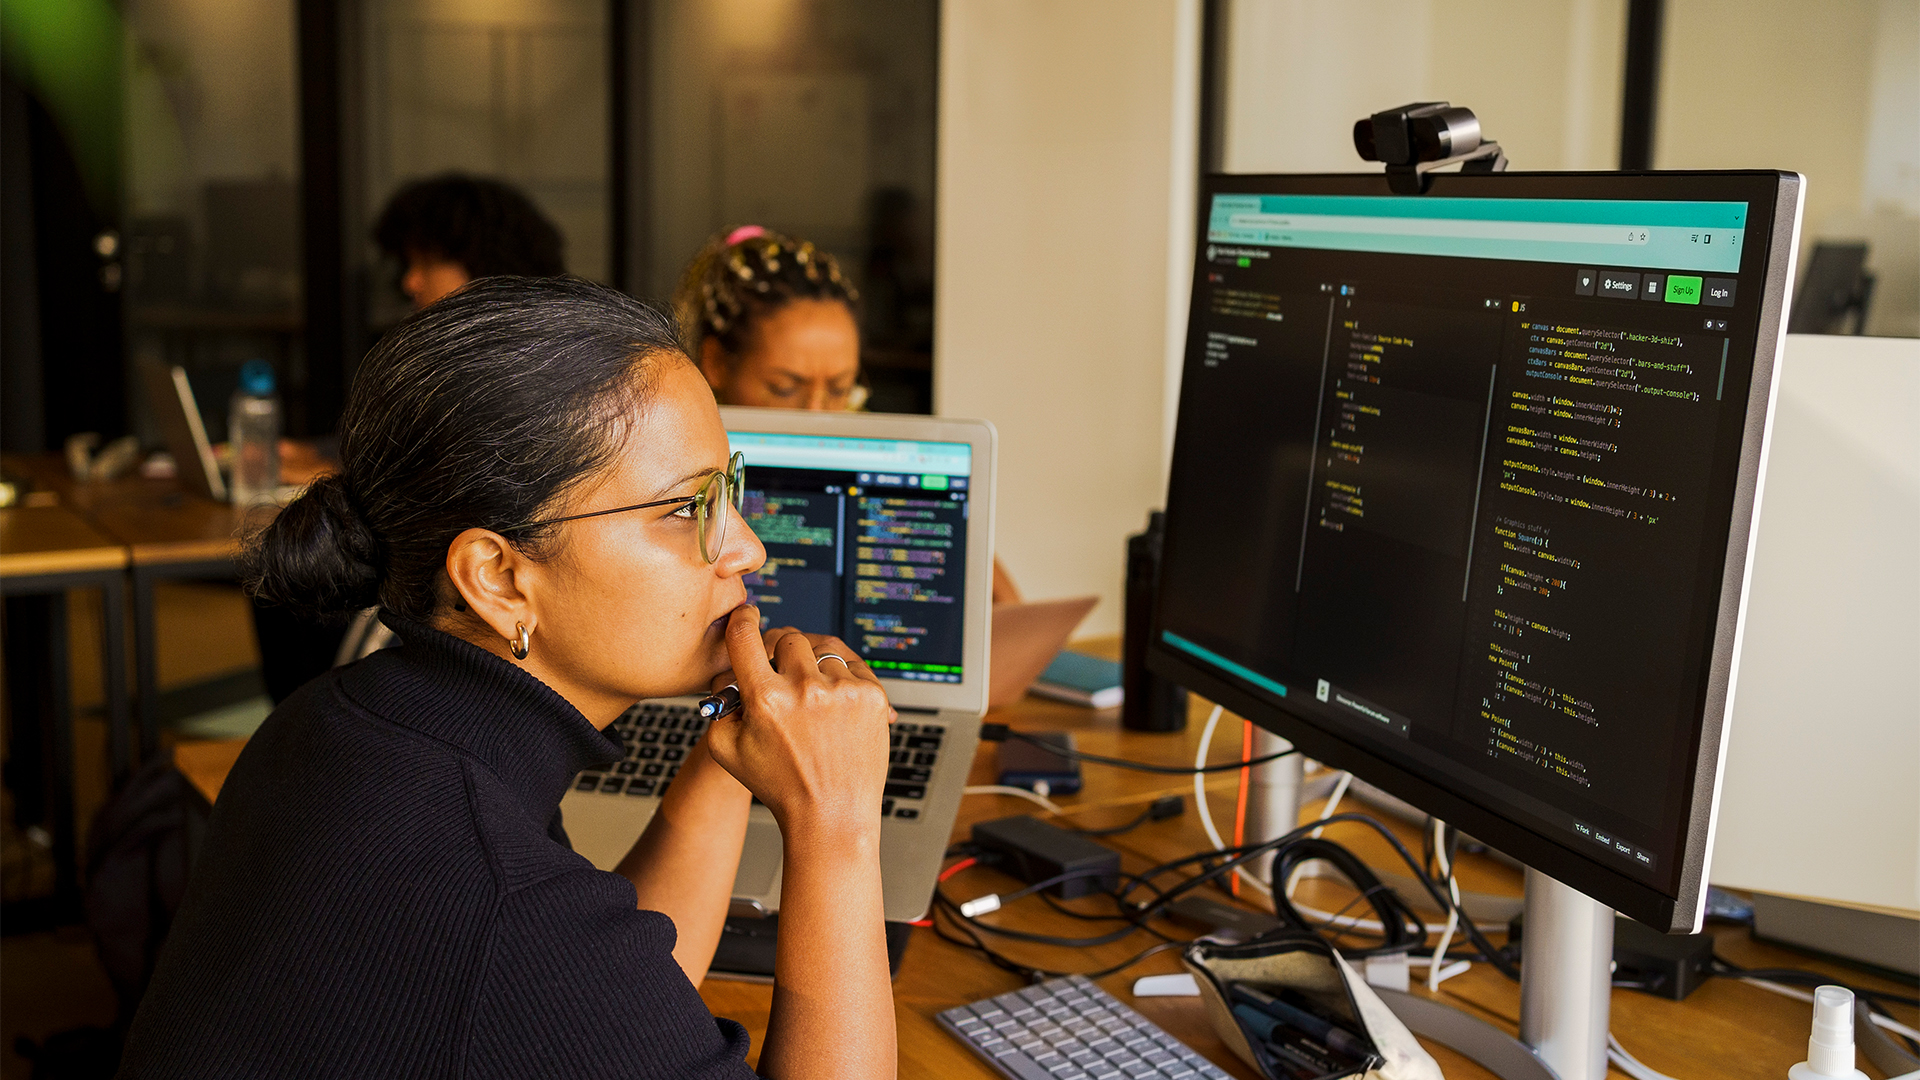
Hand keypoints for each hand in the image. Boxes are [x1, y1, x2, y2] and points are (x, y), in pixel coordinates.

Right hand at [701, 607, 892, 831]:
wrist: (831, 815)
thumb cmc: (779, 786)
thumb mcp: (726, 750)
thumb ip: (718, 704)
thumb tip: (730, 669)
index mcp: (765, 700)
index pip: (746, 636)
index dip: (743, 620)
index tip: (747, 616)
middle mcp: (805, 690)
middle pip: (787, 638)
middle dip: (780, 650)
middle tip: (780, 668)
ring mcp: (842, 691)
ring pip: (821, 648)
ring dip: (812, 662)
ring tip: (809, 688)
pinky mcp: (872, 696)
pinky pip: (852, 663)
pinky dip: (841, 675)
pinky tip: (833, 698)